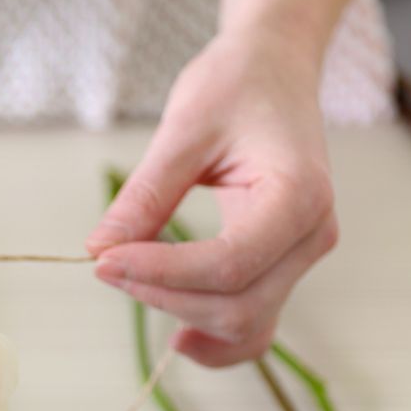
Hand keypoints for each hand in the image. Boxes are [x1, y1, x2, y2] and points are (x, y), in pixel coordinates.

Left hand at [86, 30, 337, 366]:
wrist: (274, 69)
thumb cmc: (236, 86)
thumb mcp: (183, 129)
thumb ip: (145, 195)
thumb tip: (99, 248)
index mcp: (299, 196)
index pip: (226, 266)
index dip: (159, 273)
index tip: (103, 260)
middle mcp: (311, 235)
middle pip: (236, 306)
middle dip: (163, 295)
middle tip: (105, 263)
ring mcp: (300, 256)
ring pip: (243, 324)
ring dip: (181, 316)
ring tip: (129, 284)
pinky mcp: (281, 266)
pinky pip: (254, 325)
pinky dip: (214, 340)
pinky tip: (177, 338)